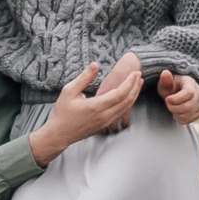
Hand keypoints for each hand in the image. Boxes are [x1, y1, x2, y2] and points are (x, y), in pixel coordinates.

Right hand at [29, 52, 143, 163]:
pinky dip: (128, 102)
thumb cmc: (62, 112)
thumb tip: (95, 65)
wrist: (59, 134)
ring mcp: (105, 122)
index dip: (129, 82)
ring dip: (134, 94)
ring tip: (137, 83)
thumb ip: (84, 78)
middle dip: (135, 86)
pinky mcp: (105, 125)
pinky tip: (129, 95)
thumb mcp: (69, 91)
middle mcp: (104, 116)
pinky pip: (121, 112)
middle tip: (139, 74)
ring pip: (126, 107)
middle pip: (127, 100)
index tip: (135, 73)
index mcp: (96, 106)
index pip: (119, 93)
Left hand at [157, 69, 198, 124]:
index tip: (167, 99)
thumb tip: (165, 73)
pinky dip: (181, 119)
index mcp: (190, 82)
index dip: (176, 99)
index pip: (189, 93)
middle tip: (167, 104)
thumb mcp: (165, 82)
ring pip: (189, 114)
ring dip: (176, 114)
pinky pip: (190, 119)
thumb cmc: (170, 86)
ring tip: (172, 107)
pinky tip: (177, 113)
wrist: (175, 92)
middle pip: (189, 106)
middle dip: (174, 108)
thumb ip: (165, 80)